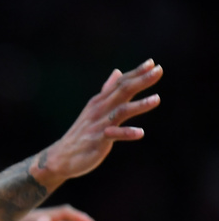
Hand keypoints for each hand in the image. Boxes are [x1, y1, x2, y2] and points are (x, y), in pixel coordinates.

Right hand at [38, 59, 161, 184]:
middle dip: (140, 81)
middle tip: (159, 71)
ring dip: (138, 105)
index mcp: (99, 101)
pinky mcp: (97, 140)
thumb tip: (117, 72)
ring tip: (157, 99)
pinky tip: (140, 133)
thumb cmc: (81, 133)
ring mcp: (98, 125)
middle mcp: (99, 109)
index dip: (135, 73)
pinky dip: (126, 133)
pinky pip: (113, 135)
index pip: (120, 83)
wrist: (61, 157)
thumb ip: (108, 91)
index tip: (152, 63)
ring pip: (120, 111)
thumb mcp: (94, 108)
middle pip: (122, 91)